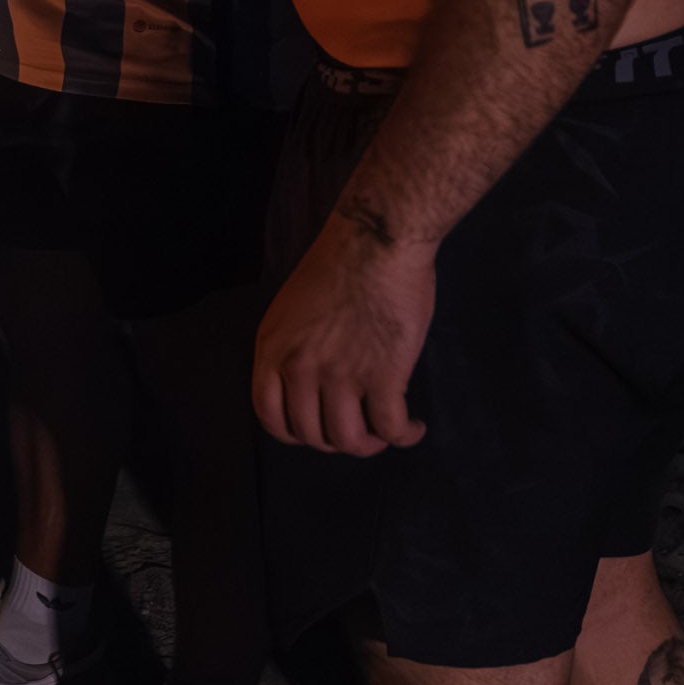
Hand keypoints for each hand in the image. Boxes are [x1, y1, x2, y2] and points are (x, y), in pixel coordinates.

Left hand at [250, 209, 435, 453]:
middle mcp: (300, 367)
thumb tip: (305, 384)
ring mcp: (340, 374)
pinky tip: (413, 428)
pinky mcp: (383, 375)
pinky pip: (391, 428)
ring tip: (385, 433)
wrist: (377, 239)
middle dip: (335, 441)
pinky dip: (404, 436)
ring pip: (349, 440)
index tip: (316, 431)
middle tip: (359, 430)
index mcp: (273, 349)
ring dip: (369, 445)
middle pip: (311, 435)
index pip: (270, 416)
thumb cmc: (340, 264)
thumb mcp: (291, 308)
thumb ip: (291, 347)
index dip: (295, 434)